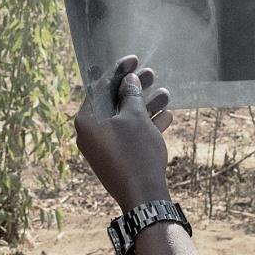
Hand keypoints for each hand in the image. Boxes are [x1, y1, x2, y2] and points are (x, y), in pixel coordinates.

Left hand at [74, 55, 175, 211]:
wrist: (143, 196)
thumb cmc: (136, 153)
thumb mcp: (135, 117)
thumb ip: (130, 95)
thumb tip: (128, 81)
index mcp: (86, 119)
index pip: (101, 87)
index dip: (119, 71)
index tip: (133, 59)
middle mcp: (90, 133)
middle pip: (113, 102)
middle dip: (134, 87)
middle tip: (152, 73)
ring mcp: (103, 147)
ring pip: (125, 118)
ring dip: (145, 105)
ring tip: (166, 92)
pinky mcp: (116, 158)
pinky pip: (129, 135)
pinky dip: (146, 125)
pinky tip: (167, 115)